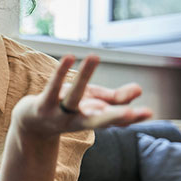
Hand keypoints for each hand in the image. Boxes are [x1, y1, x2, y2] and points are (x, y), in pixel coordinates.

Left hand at [12, 55, 152, 138]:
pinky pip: (52, 87)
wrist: (31, 124)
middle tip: (132, 114)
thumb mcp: (93, 104)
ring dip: (83, 78)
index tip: (149, 113)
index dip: (131, 118)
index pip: (115, 121)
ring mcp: (59, 114)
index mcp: (93, 120)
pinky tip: (70, 57)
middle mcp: (77, 121)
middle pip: (98, 121)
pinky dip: (60, 72)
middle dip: (114, 118)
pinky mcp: (43, 105)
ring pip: (73, 98)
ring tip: (95, 56)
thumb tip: (140, 90)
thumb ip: (115, 99)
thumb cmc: (67, 110)